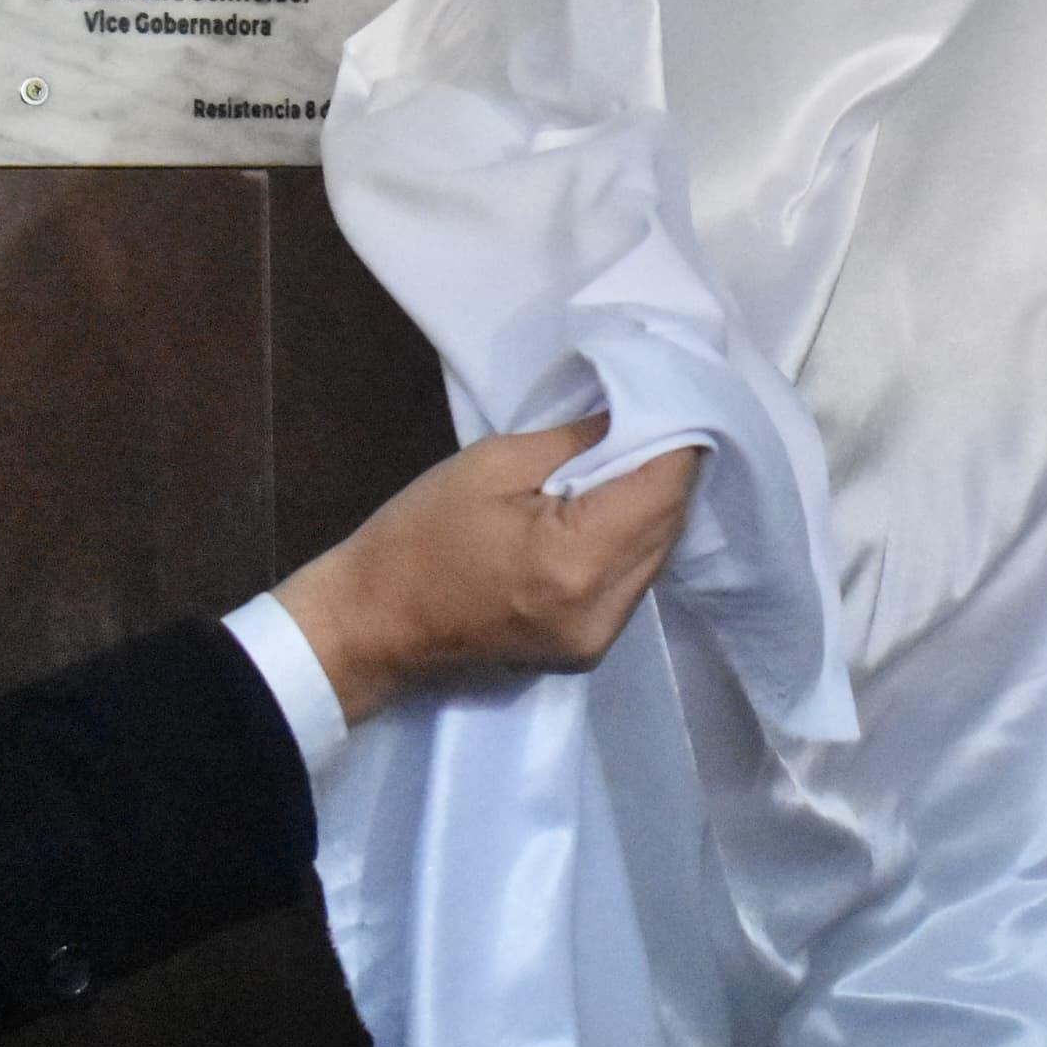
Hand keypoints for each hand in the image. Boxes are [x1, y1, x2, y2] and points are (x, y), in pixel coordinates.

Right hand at [274, 416, 702, 719]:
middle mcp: (603, 608)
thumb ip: (575, 441)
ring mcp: (598, 639)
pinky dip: (628, 542)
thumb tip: (634, 414)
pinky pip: (631, 583)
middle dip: (667, 469)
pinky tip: (605, 513)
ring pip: (656, 555)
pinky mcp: (587, 651)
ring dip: (650, 507)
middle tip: (651, 418)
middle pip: (669, 524)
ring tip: (625, 461)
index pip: (663, 487)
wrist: (369, 628)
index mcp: (577, 559)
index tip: (670, 395)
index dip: (677, 438)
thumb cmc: (417, 538)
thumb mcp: (491, 465)